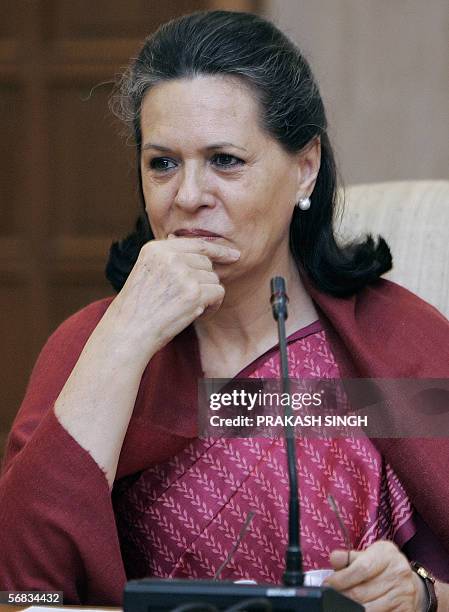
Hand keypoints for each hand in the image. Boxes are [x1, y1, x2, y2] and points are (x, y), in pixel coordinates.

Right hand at [105, 236, 239, 361]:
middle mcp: (170, 257)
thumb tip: (189, 242)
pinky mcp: (194, 293)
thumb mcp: (146, 272)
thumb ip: (167, 258)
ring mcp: (182, 274)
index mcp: (156, 249)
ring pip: (213, 279)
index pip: (196, 243)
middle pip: (206, 263)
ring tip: (187, 309)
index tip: (233, 255)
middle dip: (204, 281)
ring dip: (207, 295)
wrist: (128, 333)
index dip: (217, 249)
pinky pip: (218, 292)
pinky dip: (212, 306)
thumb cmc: (137, 309)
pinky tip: (196, 314)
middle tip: (189, 299)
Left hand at [323, 540, 426, 610]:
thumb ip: (349, 557)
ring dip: (351, 608)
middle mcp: (398, 573)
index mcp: (386, 554)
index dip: (341, 579)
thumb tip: (334, 558)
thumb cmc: (383, 567)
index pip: (361, 569)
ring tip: (340, 604)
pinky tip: (357, 610)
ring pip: (369, 608)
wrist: (411, 583)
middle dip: (342, 596)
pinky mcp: (405, 610)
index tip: (327, 584)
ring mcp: (403, 594)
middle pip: (362, 591)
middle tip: (330, 597)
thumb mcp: (368, 554)